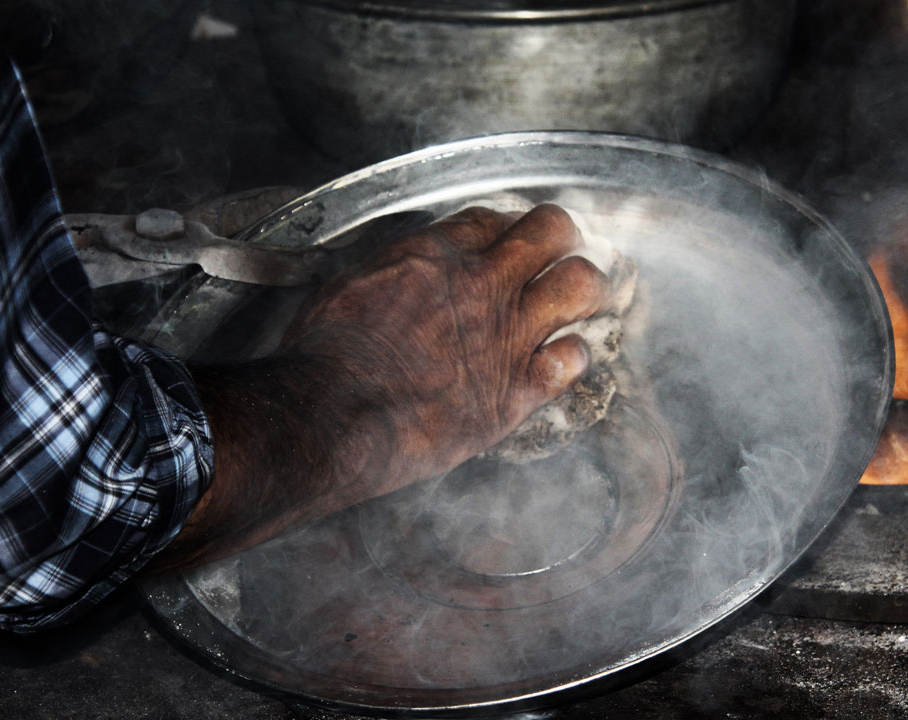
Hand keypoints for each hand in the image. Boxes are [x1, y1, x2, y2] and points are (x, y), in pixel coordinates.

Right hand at [157, 205, 615, 567]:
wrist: (329, 417)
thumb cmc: (323, 358)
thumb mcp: (346, 287)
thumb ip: (387, 272)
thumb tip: (396, 272)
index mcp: (433, 254)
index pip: (492, 219)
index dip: (504, 228)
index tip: (505, 241)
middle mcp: (480, 284)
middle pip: (550, 231)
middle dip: (558, 238)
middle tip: (557, 254)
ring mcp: (505, 336)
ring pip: (581, 284)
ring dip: (584, 289)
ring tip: (579, 300)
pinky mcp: (516, 391)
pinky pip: (574, 358)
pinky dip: (572, 356)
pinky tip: (559, 360)